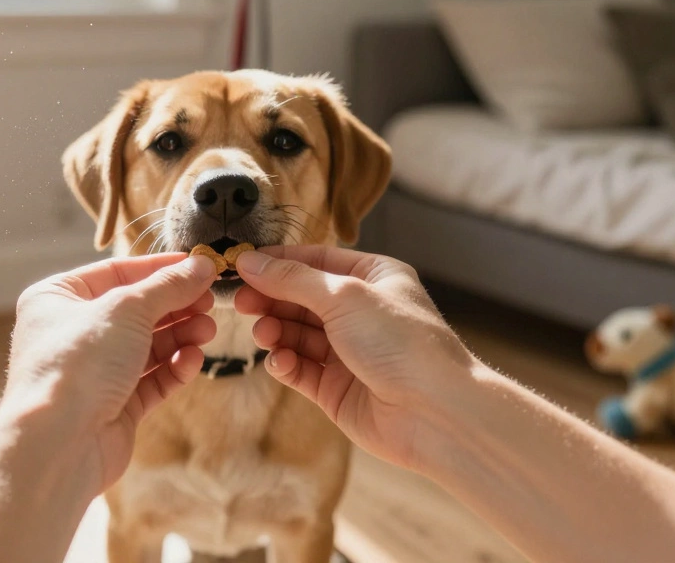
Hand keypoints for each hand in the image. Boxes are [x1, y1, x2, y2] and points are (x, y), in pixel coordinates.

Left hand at [4, 253, 218, 489]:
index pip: (117, 273)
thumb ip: (168, 286)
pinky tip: (190, 359)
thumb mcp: (127, 309)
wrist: (59, 444)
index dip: (160, 268)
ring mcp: (93, 373)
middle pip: (136, 310)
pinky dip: (173, 368)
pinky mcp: (113, 406)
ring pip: (146, 346)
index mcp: (58, 298)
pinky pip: (150, 379)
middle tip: (209, 301)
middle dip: (176, 306)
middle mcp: (72, 334)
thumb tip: (202, 266)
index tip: (199, 266)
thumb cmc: (77, 364)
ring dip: (179, 335)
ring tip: (206, 331)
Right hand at [234, 246, 475, 470]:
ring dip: (275, 331)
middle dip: (271, 298)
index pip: (315, 261)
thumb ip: (292, 280)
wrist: (435, 412)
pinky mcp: (336, 389)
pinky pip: (300, 369)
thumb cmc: (402, 342)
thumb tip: (249, 263)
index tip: (239, 265)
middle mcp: (361, 312)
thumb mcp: (344, 296)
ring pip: (296, 334)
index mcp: (373, 278)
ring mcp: (348, 352)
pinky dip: (285, 363)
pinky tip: (280, 362)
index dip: (276, 262)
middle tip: (240, 302)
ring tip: (265, 334)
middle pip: (301, 297)